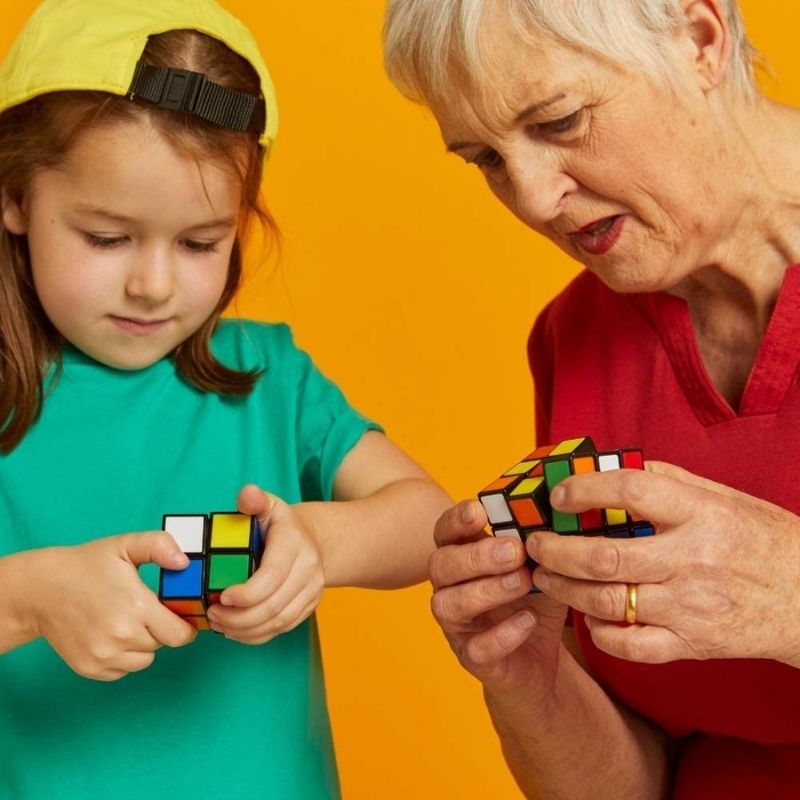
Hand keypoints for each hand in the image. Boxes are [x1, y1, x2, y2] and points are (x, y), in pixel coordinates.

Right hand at [26, 533, 196, 680]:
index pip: (180, 634)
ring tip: (126, 620)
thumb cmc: (87, 565)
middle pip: (163, 644)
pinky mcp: (89, 668)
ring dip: (143, 644)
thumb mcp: (126, 545)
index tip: (180, 614)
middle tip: (144, 609)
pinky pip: (123, 670)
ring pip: (145, 660)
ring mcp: (103, 656)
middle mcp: (121, 636)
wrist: (41, 589)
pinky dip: (124, 656)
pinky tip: (111, 634)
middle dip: (161, 628)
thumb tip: (184, 563)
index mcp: (137, 606)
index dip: (185, 624)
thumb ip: (160, 546)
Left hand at [207, 485, 324, 644]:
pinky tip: (236, 630)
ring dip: (245, 629)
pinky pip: (283, 629)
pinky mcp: (309, 605)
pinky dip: (257, 635)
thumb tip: (247, 494)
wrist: (311, 539)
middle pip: (273, 605)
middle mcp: (309, 567)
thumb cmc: (278, 524)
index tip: (220, 597)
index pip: (272, 575)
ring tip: (219, 624)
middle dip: (238, 617)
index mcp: (294, 542)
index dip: (246, 593)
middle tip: (212, 614)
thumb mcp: (266, 506)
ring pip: (278, 621)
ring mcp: (312, 589)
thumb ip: (253, 500)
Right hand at [429, 499, 570, 699]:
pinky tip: (529, 619)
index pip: (444, 531)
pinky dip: (504, 633)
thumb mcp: (540, 565)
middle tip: (515, 551)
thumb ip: (539, 541)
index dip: (456, 520)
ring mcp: (457, 624)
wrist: (541, 656)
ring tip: (523, 581)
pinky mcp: (473, 657)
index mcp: (461, 556)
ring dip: (486, 590)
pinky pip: (477, 647)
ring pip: (449, 604)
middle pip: (440, 565)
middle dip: (476, 556)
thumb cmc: (533, 598)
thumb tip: (552, 513)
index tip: (479, 511)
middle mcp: (450, 587)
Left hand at [529, 461, 799, 665]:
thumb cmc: (762, 538)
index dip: (583, 490)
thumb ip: (666, 482)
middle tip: (533, 545)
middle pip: (603, 557)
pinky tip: (586, 616)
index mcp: (699, 513)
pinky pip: (632, 646)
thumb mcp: (722, 497)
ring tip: (544, 577)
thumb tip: (610, 468)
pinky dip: (599, 633)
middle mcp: (691, 559)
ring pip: (607, 602)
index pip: (628, 492)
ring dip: (563, 589)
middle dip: (554, 551)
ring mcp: (690, 607)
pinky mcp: (693, 644)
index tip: (557, 496)